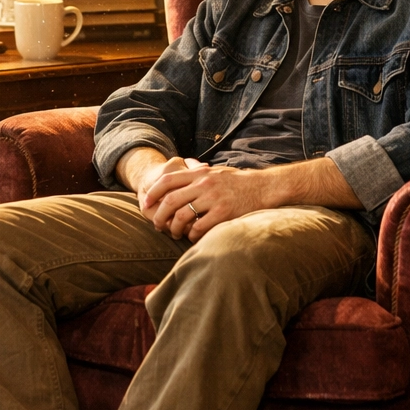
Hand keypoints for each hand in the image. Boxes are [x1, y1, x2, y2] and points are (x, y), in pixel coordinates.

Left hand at [145, 164, 270, 241]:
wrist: (263, 186)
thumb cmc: (236, 181)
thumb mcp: (214, 171)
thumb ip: (196, 174)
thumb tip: (178, 176)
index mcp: (199, 173)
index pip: (167, 180)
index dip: (153, 192)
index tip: (146, 202)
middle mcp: (203, 184)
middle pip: (170, 200)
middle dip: (159, 214)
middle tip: (156, 225)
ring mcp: (213, 198)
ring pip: (182, 215)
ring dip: (174, 228)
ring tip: (174, 234)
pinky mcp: (223, 213)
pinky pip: (200, 227)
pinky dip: (192, 235)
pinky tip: (192, 238)